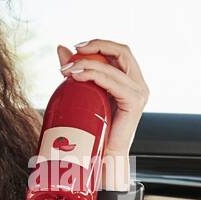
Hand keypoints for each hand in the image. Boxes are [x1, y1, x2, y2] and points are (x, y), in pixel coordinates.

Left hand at [56, 40, 149, 158]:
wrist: (102, 156)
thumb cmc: (94, 129)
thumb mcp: (84, 92)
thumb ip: (76, 69)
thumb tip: (61, 47)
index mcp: (130, 80)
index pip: (119, 51)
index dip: (100, 43)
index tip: (76, 47)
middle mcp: (139, 84)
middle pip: (122, 51)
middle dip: (97, 46)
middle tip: (74, 52)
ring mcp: (139, 92)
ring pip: (112, 66)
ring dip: (87, 63)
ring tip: (67, 70)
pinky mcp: (134, 102)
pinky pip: (112, 81)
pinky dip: (93, 75)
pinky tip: (77, 77)